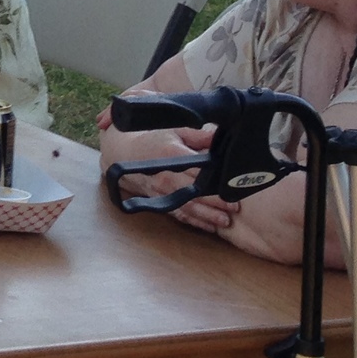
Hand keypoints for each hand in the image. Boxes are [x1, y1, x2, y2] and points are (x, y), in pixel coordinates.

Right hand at [104, 121, 234, 228]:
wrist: (122, 153)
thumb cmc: (152, 140)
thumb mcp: (173, 130)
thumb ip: (197, 135)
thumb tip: (219, 136)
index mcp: (171, 156)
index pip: (197, 170)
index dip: (215, 179)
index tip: (232, 185)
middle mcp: (166, 176)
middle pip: (194, 192)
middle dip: (215, 201)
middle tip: (234, 208)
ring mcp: (162, 192)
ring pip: (187, 207)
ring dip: (207, 215)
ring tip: (225, 221)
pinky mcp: (159, 201)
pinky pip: (178, 214)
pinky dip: (194, 221)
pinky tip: (209, 227)